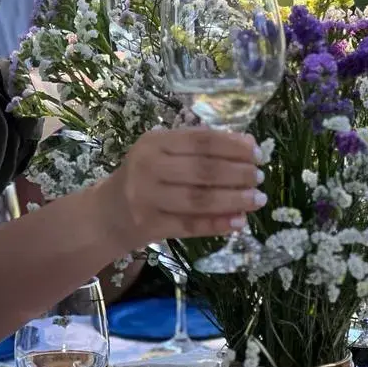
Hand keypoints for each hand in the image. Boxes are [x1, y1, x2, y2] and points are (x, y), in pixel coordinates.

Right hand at [102, 128, 265, 245]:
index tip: (257, 152)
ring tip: (257, 200)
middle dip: (238, 174)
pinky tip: (239, 222)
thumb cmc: (145, 176)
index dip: (233, 146)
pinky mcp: (149, 226)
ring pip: (198, 199)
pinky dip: (217, 224)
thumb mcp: (165, 152)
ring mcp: (146, 198)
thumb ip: (202, 147)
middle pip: (202, 170)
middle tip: (260, 177)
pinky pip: (190, 225)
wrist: (107, 213)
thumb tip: (248, 143)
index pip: (201, 140)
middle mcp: (148, 167)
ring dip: (233, 200)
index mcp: (154, 142)